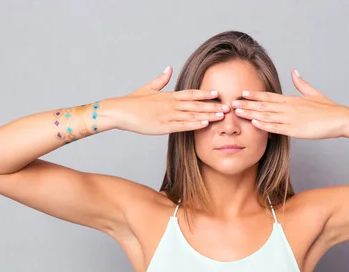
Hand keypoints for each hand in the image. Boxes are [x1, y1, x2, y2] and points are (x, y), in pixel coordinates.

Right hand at [111, 66, 229, 134]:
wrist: (120, 111)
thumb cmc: (133, 101)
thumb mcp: (148, 88)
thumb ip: (161, 80)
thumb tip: (168, 68)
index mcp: (169, 96)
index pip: (191, 93)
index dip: (205, 93)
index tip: (217, 93)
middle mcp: (171, 104)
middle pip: (196, 104)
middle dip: (213, 106)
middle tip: (228, 106)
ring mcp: (168, 115)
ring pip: (192, 115)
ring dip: (208, 115)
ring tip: (222, 116)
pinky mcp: (163, 126)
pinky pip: (182, 125)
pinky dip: (195, 124)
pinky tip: (205, 125)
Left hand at [230, 70, 348, 139]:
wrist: (339, 118)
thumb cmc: (328, 109)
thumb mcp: (313, 93)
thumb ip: (301, 83)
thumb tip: (295, 71)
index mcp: (291, 100)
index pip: (269, 96)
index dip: (254, 95)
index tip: (242, 93)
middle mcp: (288, 107)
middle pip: (263, 105)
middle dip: (247, 104)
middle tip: (231, 103)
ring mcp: (290, 118)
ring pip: (266, 115)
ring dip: (251, 114)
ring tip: (237, 112)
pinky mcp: (295, 130)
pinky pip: (276, 128)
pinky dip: (265, 125)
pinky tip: (254, 124)